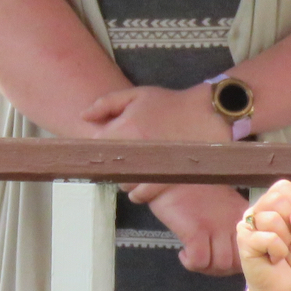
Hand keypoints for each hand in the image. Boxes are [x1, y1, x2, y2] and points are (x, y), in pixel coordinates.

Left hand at [82, 84, 228, 206]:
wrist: (207, 115)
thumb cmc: (171, 104)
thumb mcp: (137, 95)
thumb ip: (106, 104)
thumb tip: (83, 118)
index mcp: (124, 128)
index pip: (95, 147)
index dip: (100, 147)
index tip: (108, 146)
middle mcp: (134, 151)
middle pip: (109, 168)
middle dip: (115, 163)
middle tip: (128, 154)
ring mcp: (149, 168)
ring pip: (123, 184)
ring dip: (127, 177)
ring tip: (140, 165)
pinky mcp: (163, 181)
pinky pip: (140, 196)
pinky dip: (140, 191)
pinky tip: (147, 178)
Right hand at [147, 184, 247, 275]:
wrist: (173, 172)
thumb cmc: (195, 188)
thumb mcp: (222, 202)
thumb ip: (232, 221)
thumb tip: (235, 247)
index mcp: (241, 214)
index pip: (253, 247)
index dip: (238, 260)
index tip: (221, 257)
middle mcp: (232, 221)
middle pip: (237, 261)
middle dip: (223, 269)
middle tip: (207, 262)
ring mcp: (215, 225)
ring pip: (221, 264)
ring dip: (206, 267)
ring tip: (195, 257)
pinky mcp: (196, 230)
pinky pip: (200, 260)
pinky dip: (190, 262)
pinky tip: (183, 253)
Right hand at [237, 180, 290, 290]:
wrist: (284, 288)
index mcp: (270, 205)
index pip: (283, 187)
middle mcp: (256, 211)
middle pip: (278, 199)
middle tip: (287, 240)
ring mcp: (247, 226)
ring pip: (273, 218)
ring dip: (285, 240)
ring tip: (279, 251)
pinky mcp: (244, 242)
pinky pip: (269, 238)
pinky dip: (279, 251)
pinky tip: (273, 259)